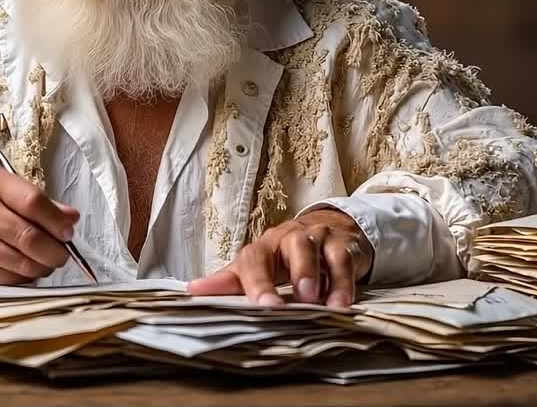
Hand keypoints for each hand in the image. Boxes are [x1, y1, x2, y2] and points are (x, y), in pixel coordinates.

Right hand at [0, 169, 79, 283]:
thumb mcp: (19, 196)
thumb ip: (48, 206)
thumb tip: (71, 219)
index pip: (32, 201)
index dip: (56, 220)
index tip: (68, 232)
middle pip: (29, 236)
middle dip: (55, 251)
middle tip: (63, 254)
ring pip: (23, 263)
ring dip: (42, 266)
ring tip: (45, 261)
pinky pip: (11, 279)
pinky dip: (26, 277)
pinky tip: (25, 267)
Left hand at [187, 209, 372, 307]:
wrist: (327, 229)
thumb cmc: (284, 256)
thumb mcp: (258, 268)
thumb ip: (230, 281)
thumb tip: (192, 291)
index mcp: (264, 247)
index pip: (255, 260)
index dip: (256, 282)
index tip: (260, 306)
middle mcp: (291, 238)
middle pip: (293, 247)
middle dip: (294, 273)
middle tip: (294, 301)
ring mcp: (319, 238)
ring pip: (318, 250)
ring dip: (318, 276)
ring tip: (318, 304)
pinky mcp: (344, 246)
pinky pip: (344, 261)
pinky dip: (343, 284)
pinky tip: (341, 304)